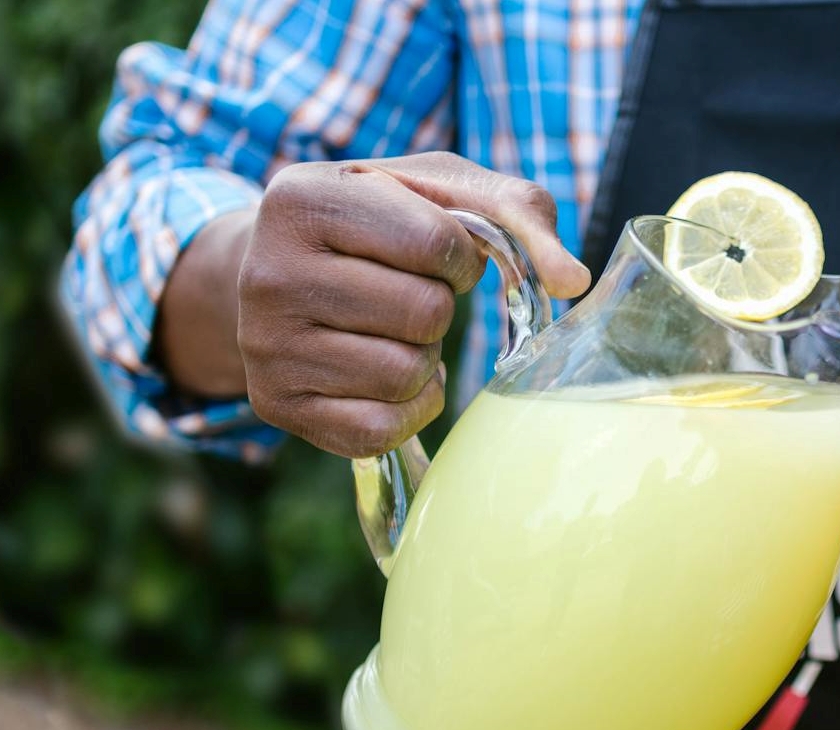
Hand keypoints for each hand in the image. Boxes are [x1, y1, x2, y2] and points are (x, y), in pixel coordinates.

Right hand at [165, 152, 590, 457]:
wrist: (272, 271)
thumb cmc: (374, 223)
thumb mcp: (437, 191)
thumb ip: (517, 214)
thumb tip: (574, 281)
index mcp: (302, 197)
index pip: (435, 243)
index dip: (459, 256)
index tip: (435, 252)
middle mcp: (268, 272)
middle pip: (425, 313)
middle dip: (438, 306)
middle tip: (403, 293)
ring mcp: (265, 345)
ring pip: (405, 373)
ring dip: (422, 357)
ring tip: (386, 329)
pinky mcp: (276, 406)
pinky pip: (382, 428)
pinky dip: (407, 407)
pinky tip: (379, 375)